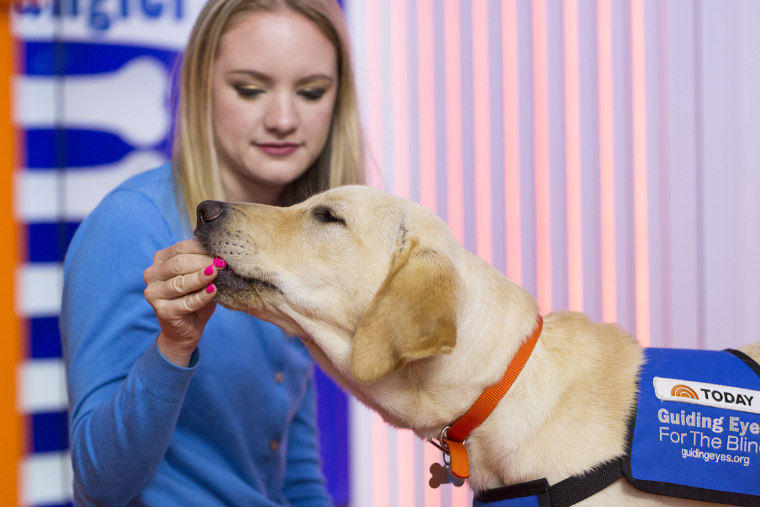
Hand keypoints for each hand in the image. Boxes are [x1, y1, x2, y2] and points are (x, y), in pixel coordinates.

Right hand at [143, 239, 224, 366]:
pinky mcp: (162, 311)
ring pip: (180, 282)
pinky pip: (186, 302)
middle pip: (179, 263)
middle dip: (203, 262)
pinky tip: (213, 291)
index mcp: (160, 260)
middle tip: (222, 263)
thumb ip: (205, 264)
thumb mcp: (199, 276)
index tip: (221, 251)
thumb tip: (221, 255)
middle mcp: (152, 274)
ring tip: (217, 274)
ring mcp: (154, 293)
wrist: (186, 329)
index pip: (181, 248)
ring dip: (201, 278)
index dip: (202, 249)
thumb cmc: (194, 297)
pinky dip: (202, 296)